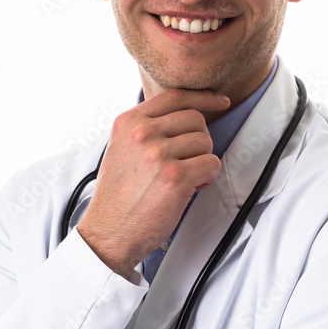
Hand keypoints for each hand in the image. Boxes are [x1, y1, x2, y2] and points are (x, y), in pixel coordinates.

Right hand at [76, 89, 229, 278]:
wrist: (108, 232)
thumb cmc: (117, 197)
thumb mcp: (121, 149)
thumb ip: (146, 128)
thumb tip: (183, 115)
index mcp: (128, 122)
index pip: (175, 96)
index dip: (203, 97)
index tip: (219, 101)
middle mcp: (142, 134)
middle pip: (195, 119)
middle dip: (199, 142)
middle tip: (187, 162)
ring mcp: (159, 154)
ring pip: (206, 142)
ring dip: (201, 162)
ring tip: (182, 179)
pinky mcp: (176, 177)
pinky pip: (211, 164)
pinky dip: (206, 179)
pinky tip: (189, 189)